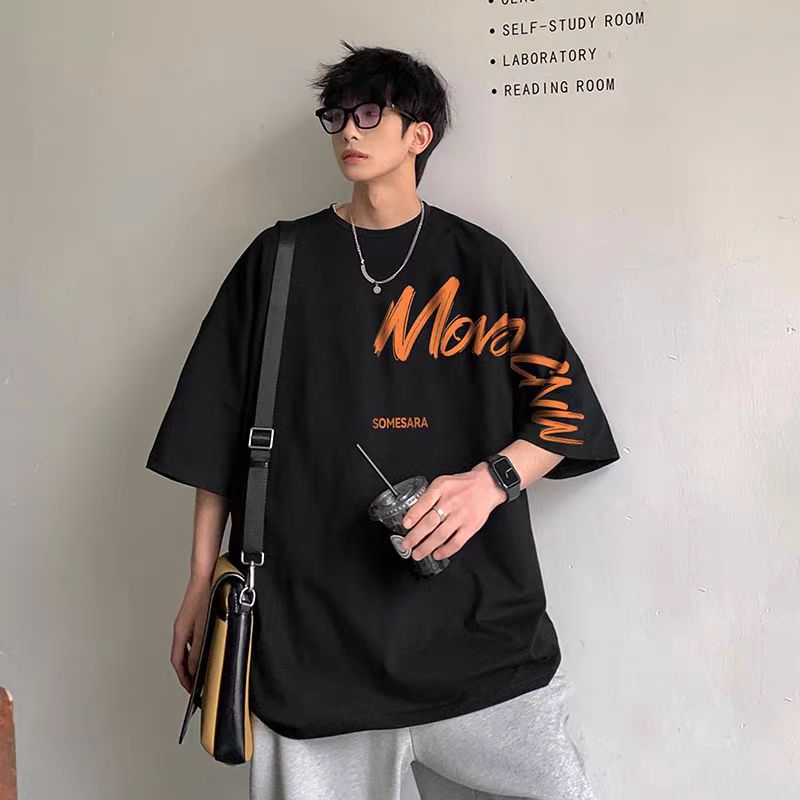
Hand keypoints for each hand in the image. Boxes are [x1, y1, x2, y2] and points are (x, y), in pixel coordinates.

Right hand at [171, 577, 211, 693]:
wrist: (206, 576)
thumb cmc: (204, 596)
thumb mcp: (203, 626)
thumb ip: (199, 648)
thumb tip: (196, 666)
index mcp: (180, 632)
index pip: (178, 662)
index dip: (184, 677)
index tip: (191, 689)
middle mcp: (181, 629)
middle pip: (180, 657)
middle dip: (187, 673)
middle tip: (196, 684)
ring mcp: (187, 623)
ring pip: (187, 648)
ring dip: (193, 661)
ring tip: (202, 670)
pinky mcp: (194, 617)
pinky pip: (193, 639)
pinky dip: (197, 649)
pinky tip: (207, 649)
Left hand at [397, 462, 506, 561]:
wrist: (487, 485)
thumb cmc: (462, 485)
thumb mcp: (443, 483)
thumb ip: (429, 496)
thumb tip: (413, 515)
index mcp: (442, 488)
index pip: (424, 503)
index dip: (413, 515)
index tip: (405, 525)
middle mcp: (451, 502)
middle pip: (429, 522)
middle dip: (415, 537)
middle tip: (406, 545)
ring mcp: (461, 515)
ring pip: (440, 535)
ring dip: (426, 547)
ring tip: (417, 554)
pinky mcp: (471, 526)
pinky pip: (456, 542)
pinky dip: (445, 551)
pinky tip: (437, 554)